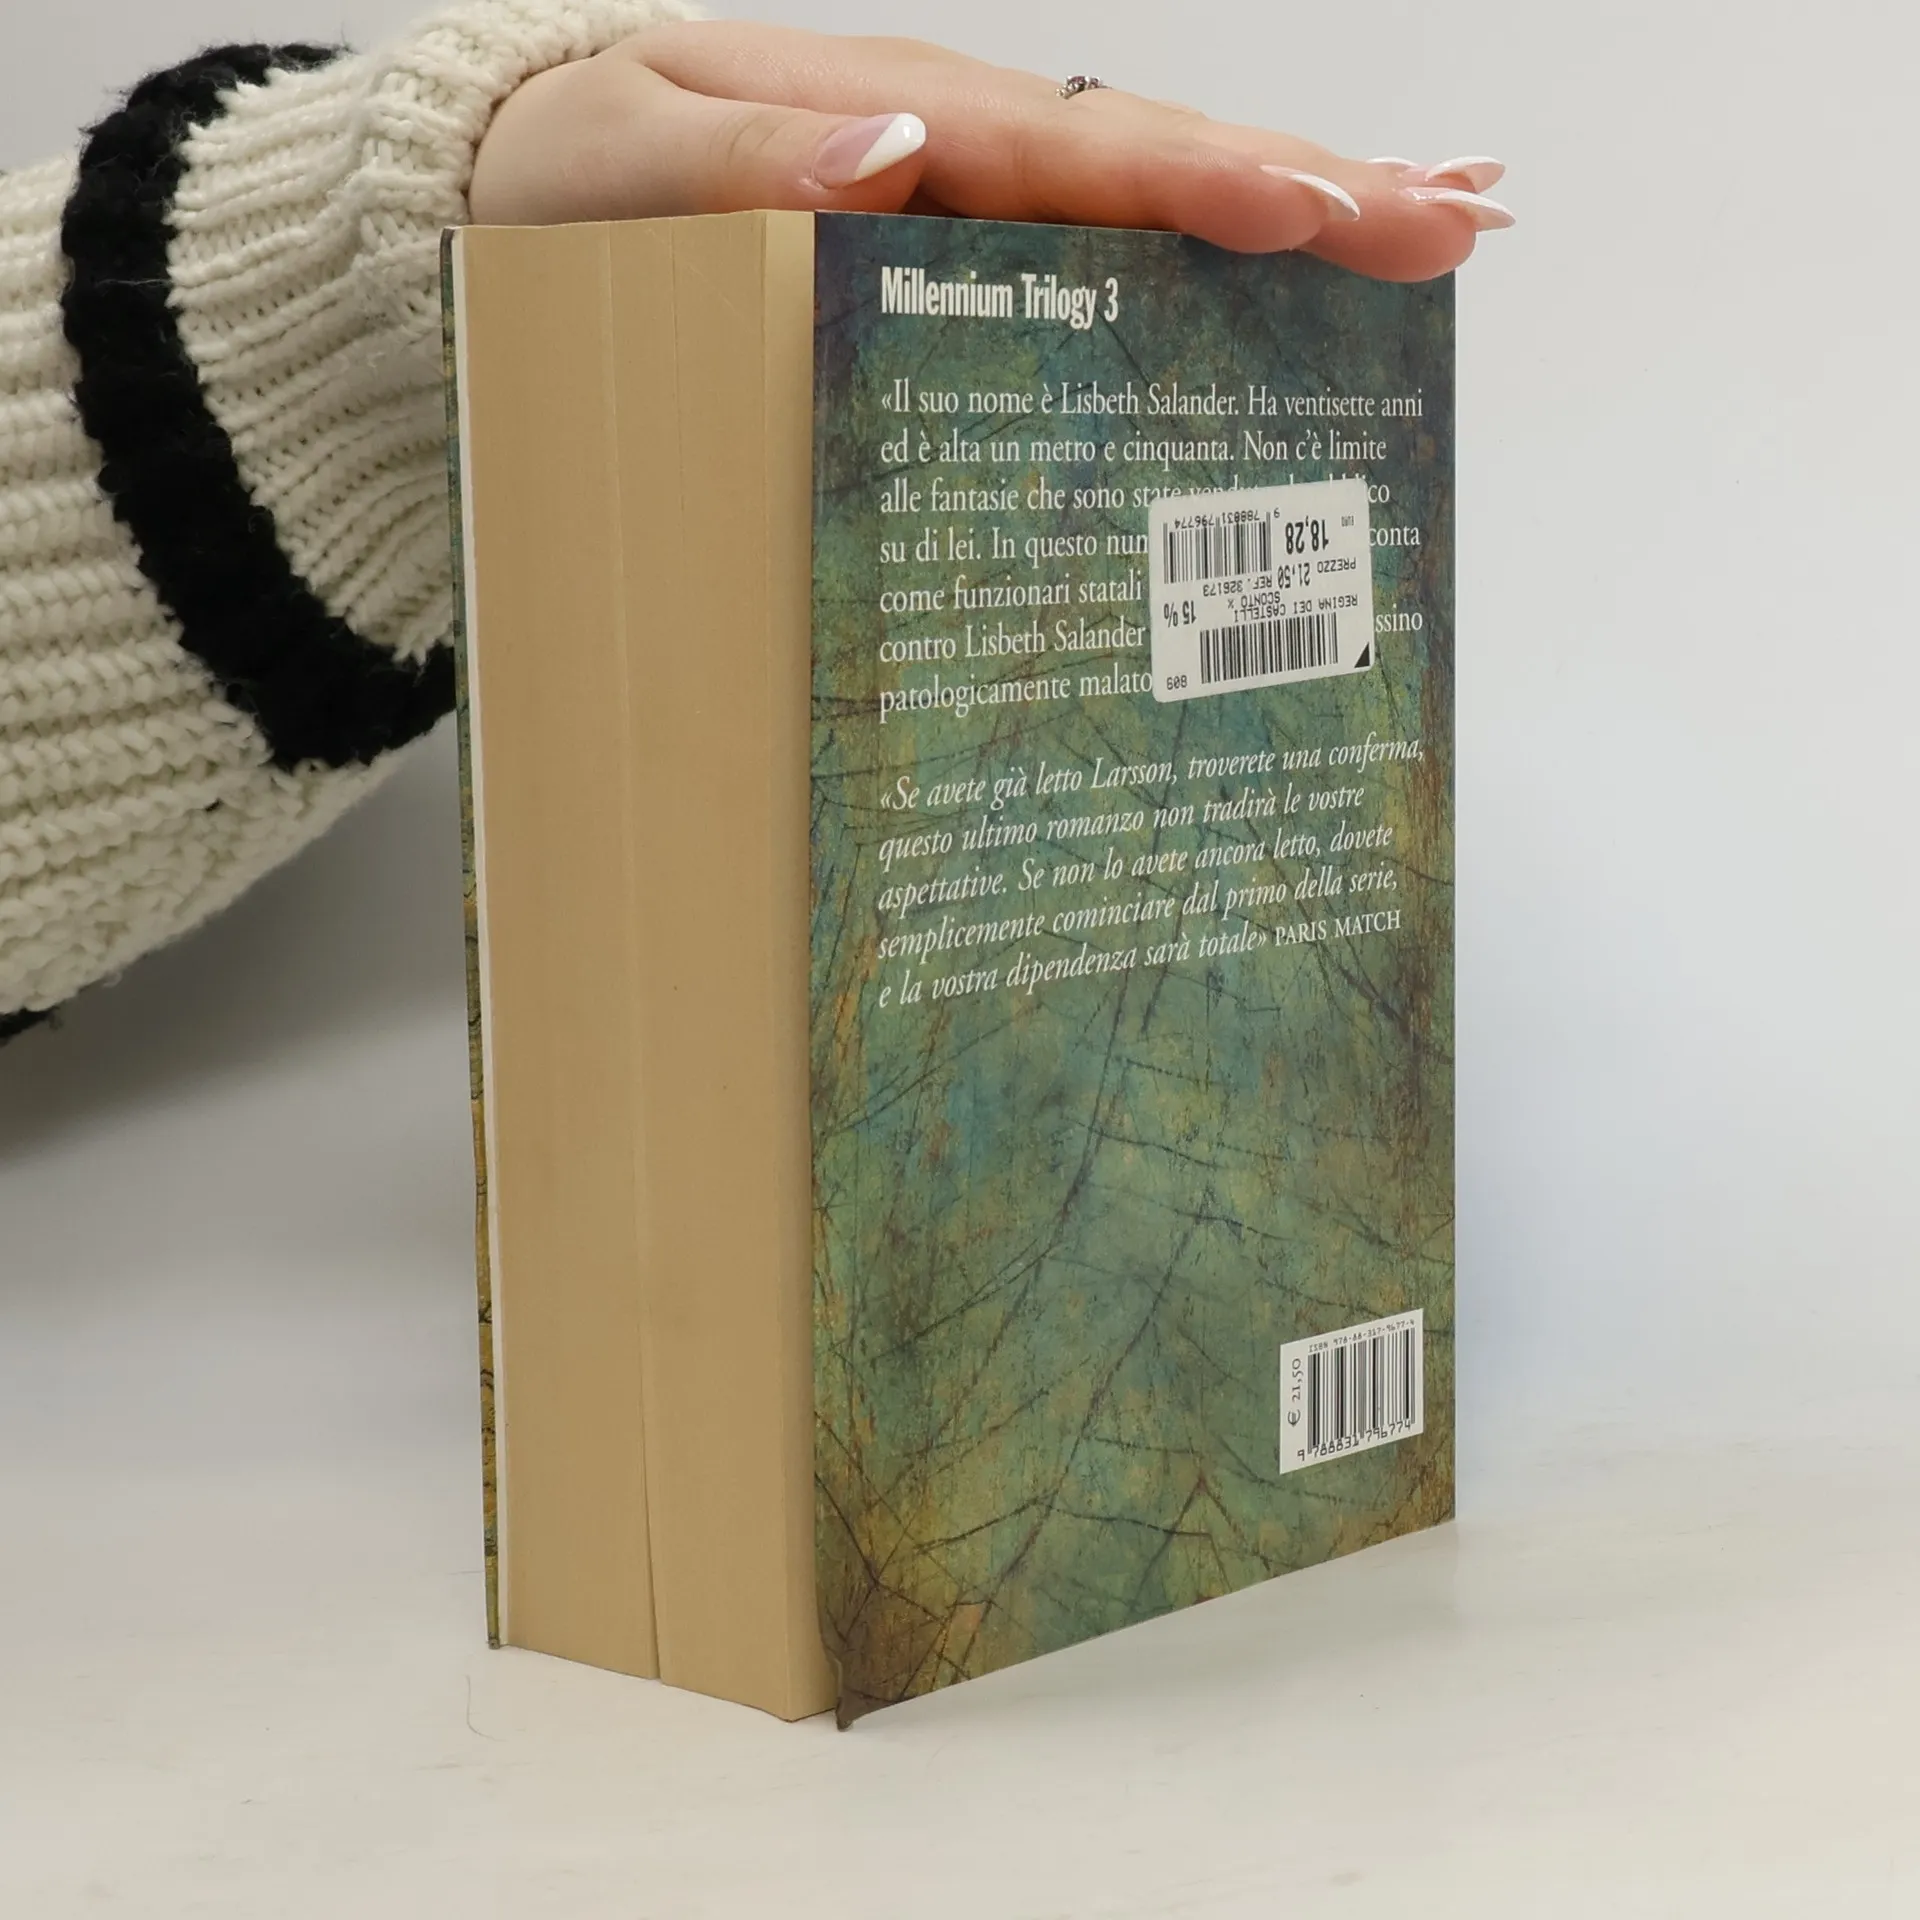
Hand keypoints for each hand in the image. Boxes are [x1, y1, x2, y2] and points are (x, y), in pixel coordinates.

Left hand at [469, 22, 1509, 281]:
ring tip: (1430, 232)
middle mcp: (954, 147)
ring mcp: (965, 196)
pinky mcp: (952, 246)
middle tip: (1458, 223)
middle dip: (1314, 187)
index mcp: (894, 118)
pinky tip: (1279, 274)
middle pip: (1161, 161)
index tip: (1327, 215)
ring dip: (1296, 214)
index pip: (1081, 149)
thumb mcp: (622, 163)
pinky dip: (1199, 256)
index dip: (1208, 184)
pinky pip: (1096, 249)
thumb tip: (890, 160)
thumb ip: (741, 166)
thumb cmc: (559, 181)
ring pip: (1154, 201)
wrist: (510, 195)